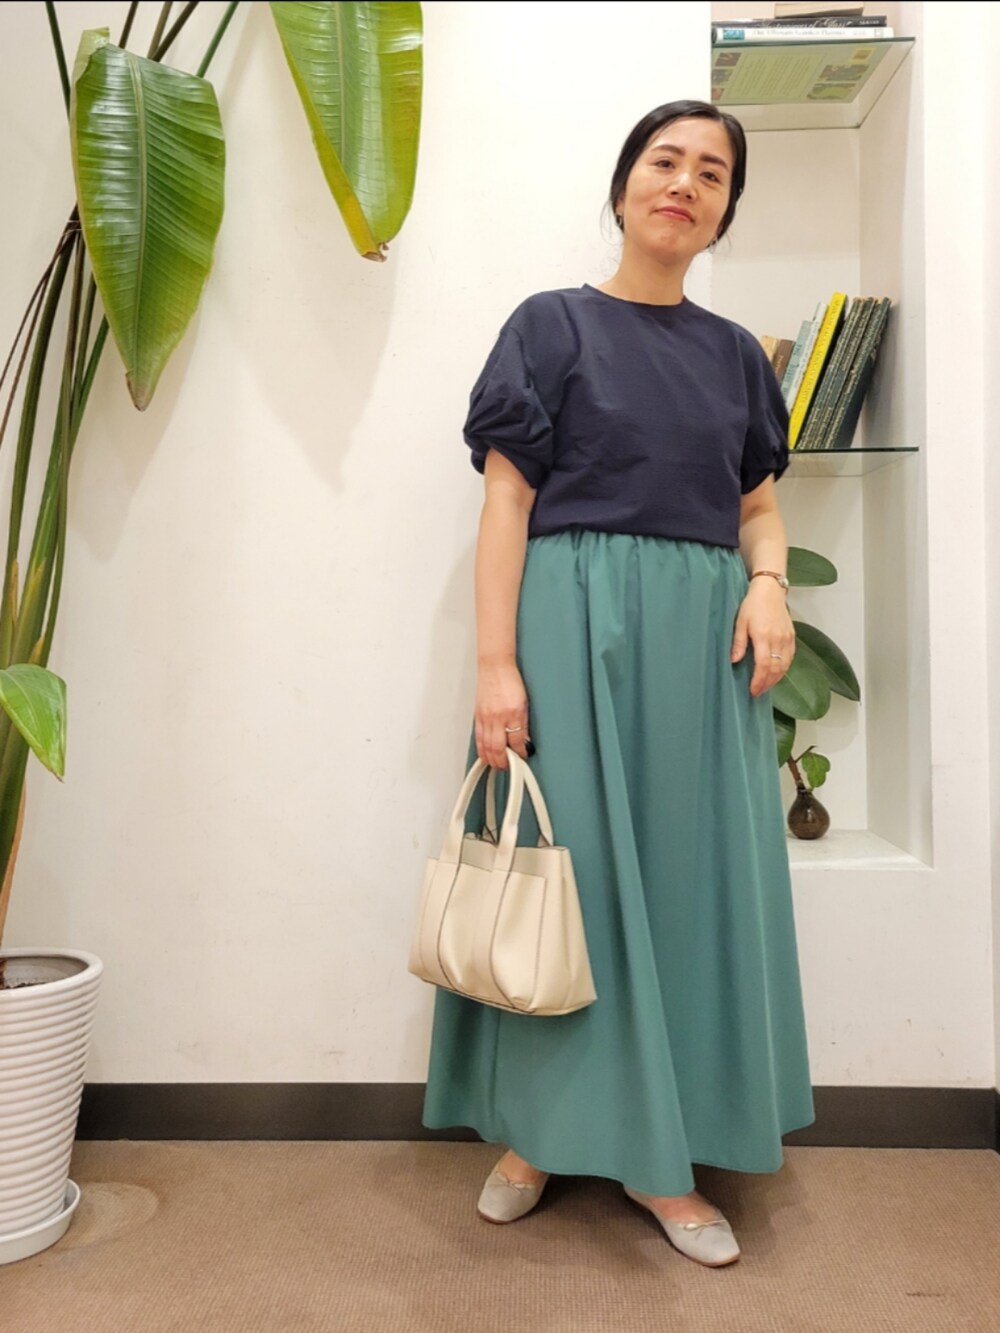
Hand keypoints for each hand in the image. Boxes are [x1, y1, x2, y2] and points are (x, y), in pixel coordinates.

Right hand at [475, 659, 531, 767]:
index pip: (517, 741)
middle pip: (499, 748)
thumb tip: (525, 741)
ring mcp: (486, 717)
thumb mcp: (524, 702)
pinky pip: (478, 738)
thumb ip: (524, 723)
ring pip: (487, 746)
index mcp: (514, 713)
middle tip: (508, 767)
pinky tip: (485, 755)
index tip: (523, 756)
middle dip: (504, 761)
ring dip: (492, 759)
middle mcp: (498, 717)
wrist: (495, 666)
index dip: (521, 753)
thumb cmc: (510, 680)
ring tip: (498, 765)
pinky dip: (482, 749)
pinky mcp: (478, 716)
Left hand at [730, 580, 795, 697]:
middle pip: (776, 669)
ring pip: (784, 665)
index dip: (759, 680)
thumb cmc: (753, 605)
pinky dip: (784, 669)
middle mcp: (778, 639)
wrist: (770, 591)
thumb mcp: (740, 622)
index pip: (764, 665)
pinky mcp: (792, 637)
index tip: (753, 690)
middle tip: (757, 692)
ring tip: (765, 687)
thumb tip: (734, 660)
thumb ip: (738, 642)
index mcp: (764, 636)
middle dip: (767, 683)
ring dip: (775, 679)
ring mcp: (787, 638)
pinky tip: (776, 674)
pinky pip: (790, 658)